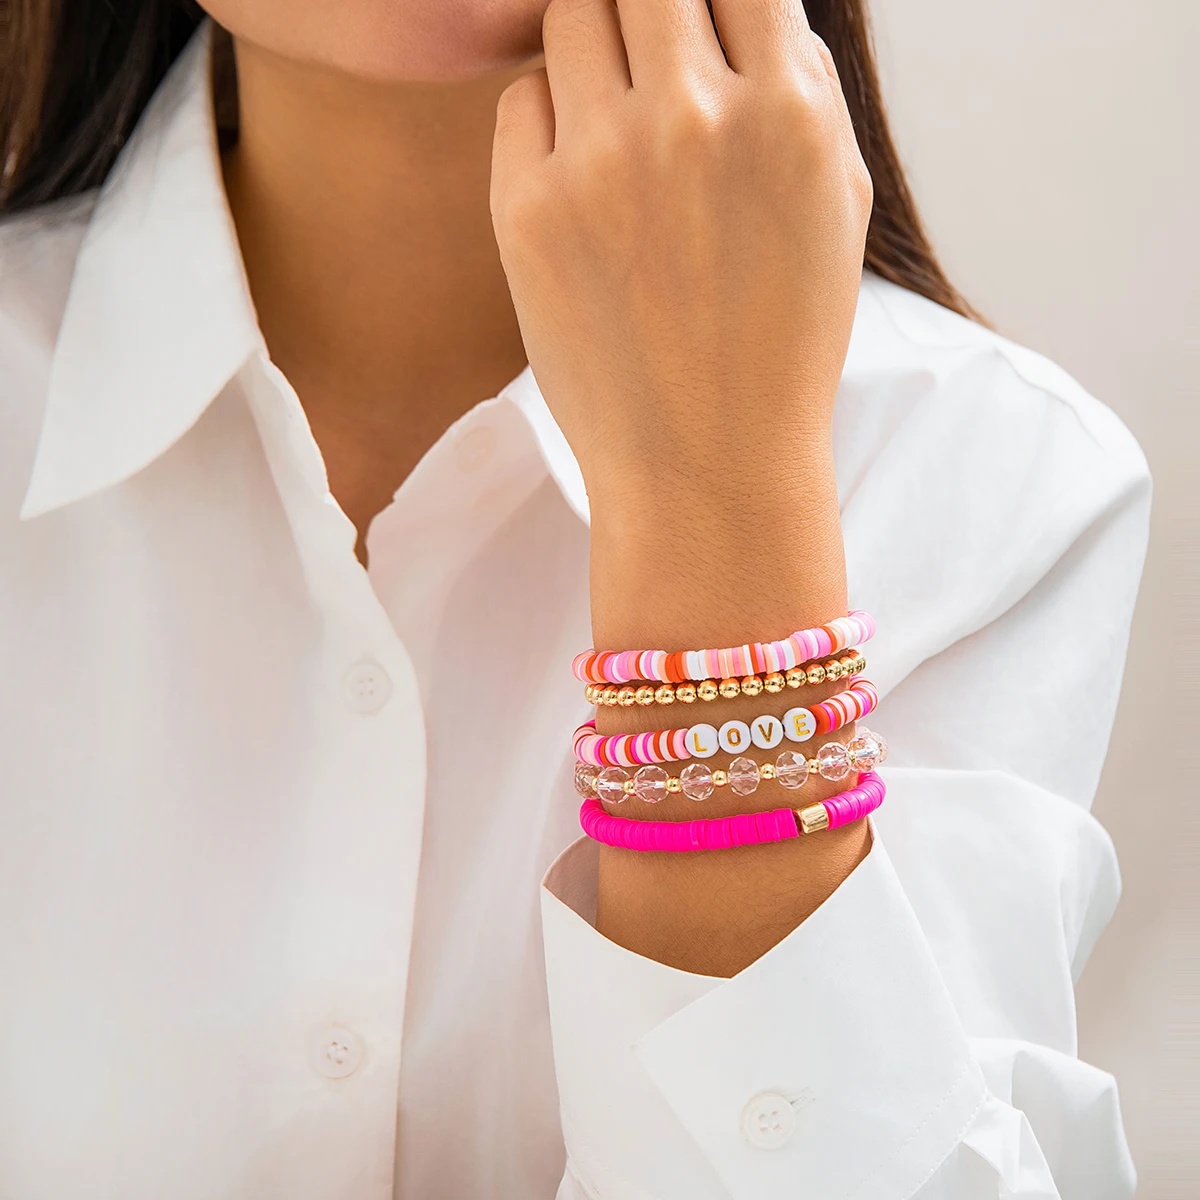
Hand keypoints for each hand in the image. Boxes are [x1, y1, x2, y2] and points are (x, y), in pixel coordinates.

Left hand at [489, 0, 872, 519]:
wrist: (707, 466)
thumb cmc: (781, 344)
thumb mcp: (837, 207)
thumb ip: (804, 89)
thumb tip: (757, 9)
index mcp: (787, 114)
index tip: (706, 26)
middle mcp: (693, 120)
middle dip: (653, 7)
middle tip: (654, 62)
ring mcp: (601, 163)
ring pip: (573, 17)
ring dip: (597, 47)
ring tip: (620, 118)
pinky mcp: (526, 210)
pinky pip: (523, 100)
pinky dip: (551, 116)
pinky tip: (582, 177)